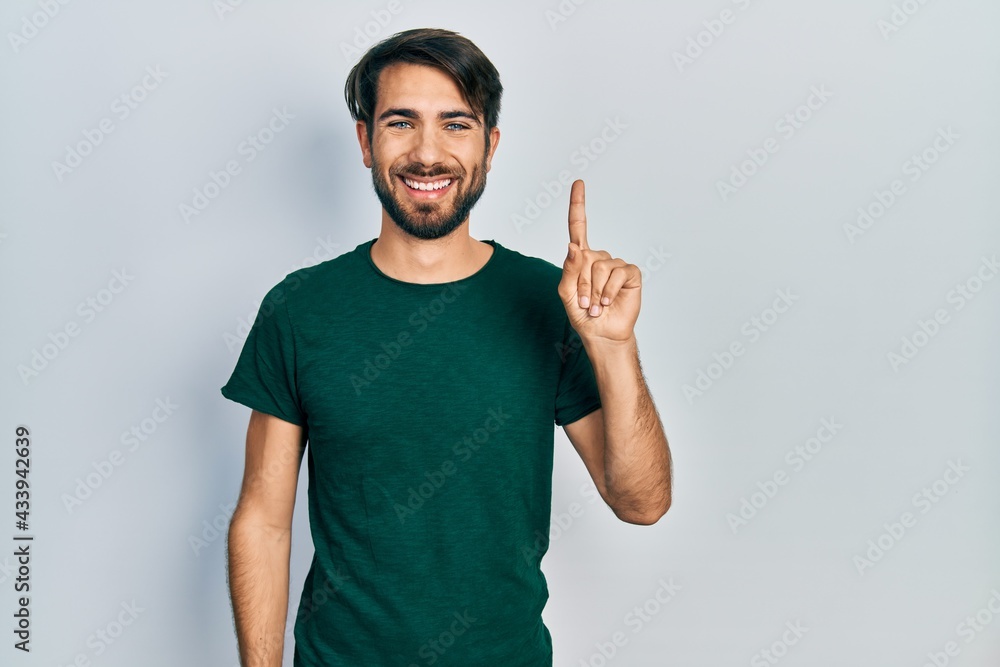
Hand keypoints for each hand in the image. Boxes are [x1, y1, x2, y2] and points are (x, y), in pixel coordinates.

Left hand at [558, 180, 641, 344]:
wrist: (601, 332)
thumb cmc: (582, 313)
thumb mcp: (566, 293)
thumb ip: (568, 270)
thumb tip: (574, 246)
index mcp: (581, 258)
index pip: (578, 226)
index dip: (578, 204)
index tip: (579, 183)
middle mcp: (599, 257)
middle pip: (585, 258)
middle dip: (581, 284)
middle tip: (584, 303)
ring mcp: (616, 264)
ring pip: (600, 267)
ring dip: (594, 291)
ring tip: (596, 305)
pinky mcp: (630, 273)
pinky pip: (617, 274)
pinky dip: (608, 291)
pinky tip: (608, 302)